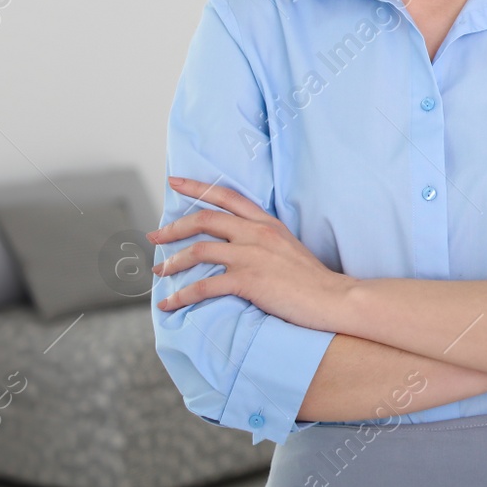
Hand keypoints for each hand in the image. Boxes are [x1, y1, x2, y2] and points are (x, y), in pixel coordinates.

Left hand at [150, 177, 351, 330]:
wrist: (333, 298)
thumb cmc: (312, 280)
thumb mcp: (288, 247)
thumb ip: (264, 240)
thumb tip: (238, 246)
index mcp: (267, 223)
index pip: (227, 196)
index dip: (197, 187)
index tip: (174, 183)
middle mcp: (257, 233)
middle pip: (204, 219)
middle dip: (173, 227)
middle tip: (154, 236)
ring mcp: (251, 256)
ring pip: (199, 251)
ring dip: (173, 262)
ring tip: (159, 272)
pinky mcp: (248, 281)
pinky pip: (203, 286)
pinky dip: (181, 295)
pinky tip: (170, 304)